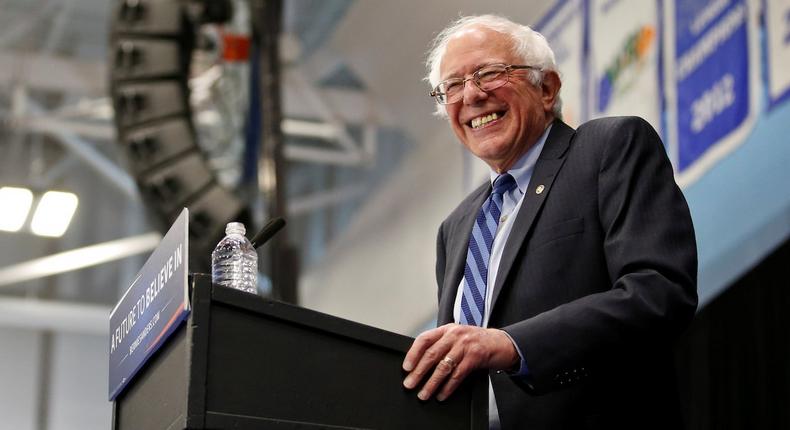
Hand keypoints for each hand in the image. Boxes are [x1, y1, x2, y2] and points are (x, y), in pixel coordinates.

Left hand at [402, 323, 518, 400]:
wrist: (502, 342)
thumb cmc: (476, 341)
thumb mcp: (457, 337)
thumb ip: (442, 344)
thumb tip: (420, 363)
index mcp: (447, 329)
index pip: (424, 339)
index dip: (413, 353)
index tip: (406, 367)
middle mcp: (455, 335)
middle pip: (431, 354)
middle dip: (418, 372)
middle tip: (410, 384)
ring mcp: (465, 345)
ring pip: (443, 367)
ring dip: (431, 383)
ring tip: (424, 393)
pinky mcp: (475, 357)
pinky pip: (457, 375)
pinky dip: (448, 387)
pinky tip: (442, 394)